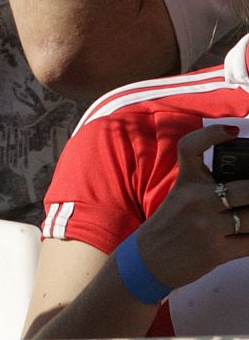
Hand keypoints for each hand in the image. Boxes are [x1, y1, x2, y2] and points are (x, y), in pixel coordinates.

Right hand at [135, 125, 248, 288]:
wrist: (150, 259)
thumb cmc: (171, 225)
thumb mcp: (181, 197)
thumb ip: (208, 186)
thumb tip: (245, 180)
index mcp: (185, 183)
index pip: (191, 147)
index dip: (213, 135)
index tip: (233, 131)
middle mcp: (195, 201)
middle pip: (246, 188)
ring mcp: (206, 226)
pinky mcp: (216, 251)